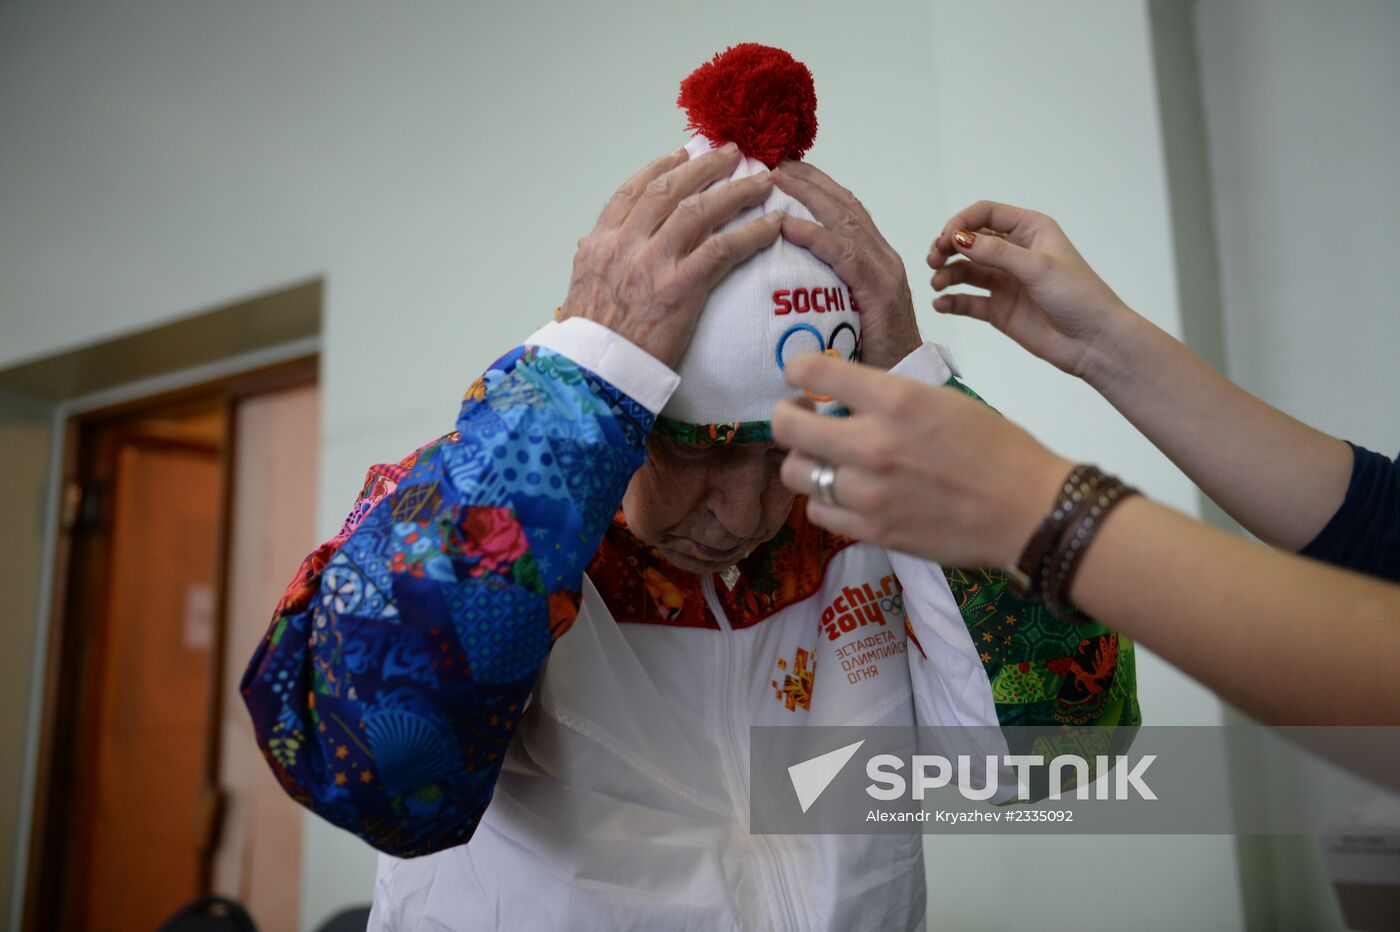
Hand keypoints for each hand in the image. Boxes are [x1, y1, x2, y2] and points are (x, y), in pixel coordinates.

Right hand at [562, 145, 782, 368]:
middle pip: (669, 190)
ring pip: (699, 211)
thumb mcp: (580, 292)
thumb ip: (595, 263)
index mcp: (599, 245)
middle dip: (704, 167)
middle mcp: (624, 246)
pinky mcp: (679, 289)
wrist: (590, 377)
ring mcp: (652, 265)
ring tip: (762, 181)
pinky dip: (751, 233)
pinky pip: (722, 250)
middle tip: (731, 155)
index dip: (660, 168)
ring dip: (735, 191)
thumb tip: (597, 247)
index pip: (631, 192)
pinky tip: (773, 225)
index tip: (682, 154)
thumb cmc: (590, 347)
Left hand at [771, 352, 1071, 568]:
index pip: (812, 372)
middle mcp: (872, 444)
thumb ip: (886, 398)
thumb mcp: (940, 400)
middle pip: (786, 428)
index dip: (797, 371)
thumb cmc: (995, 448)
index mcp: (895, 399)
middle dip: (788, 417)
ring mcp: (867, 493)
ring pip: (796, 474)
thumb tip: (841, 397)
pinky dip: (825, 499)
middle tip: (802, 418)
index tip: (801, 378)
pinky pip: (819, 511)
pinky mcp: (872, 531)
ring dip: (806, 461)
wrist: (1028, 510)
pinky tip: (845, 492)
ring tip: (826, 459)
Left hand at [772, 160, 921, 369]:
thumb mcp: (842, 315)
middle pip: (845, 205)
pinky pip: (845, 256)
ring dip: (810, 196)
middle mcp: (884, 258)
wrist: (904, 385)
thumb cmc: (869, 358)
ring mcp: (885, 272)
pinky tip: (788, 226)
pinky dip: (816, 237)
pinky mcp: (882, 291)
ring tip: (777, 179)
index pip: (846, 210)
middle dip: (810, 180)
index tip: (785, 168)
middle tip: (775, 160)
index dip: (817, 185)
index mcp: (876, 260)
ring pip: (846, 221)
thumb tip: (784, 280)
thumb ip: (824, 291)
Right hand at [927, 201, 1135, 385]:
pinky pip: (968, 301)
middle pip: (969, 241)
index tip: (945, 240)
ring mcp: (1005, 282)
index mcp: (1030, 230)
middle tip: (933, 261)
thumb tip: (958, 238)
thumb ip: (996, 253)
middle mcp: (1014, 252)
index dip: (961, 223)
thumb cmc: (1078, 296)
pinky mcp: (999, 309)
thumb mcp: (1038, 267)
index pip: (985, 214)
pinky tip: (941, 305)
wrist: (1094, 343)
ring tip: (938, 284)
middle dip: (947, 248)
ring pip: (965, 271)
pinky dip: (952, 301)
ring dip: (947, 274)